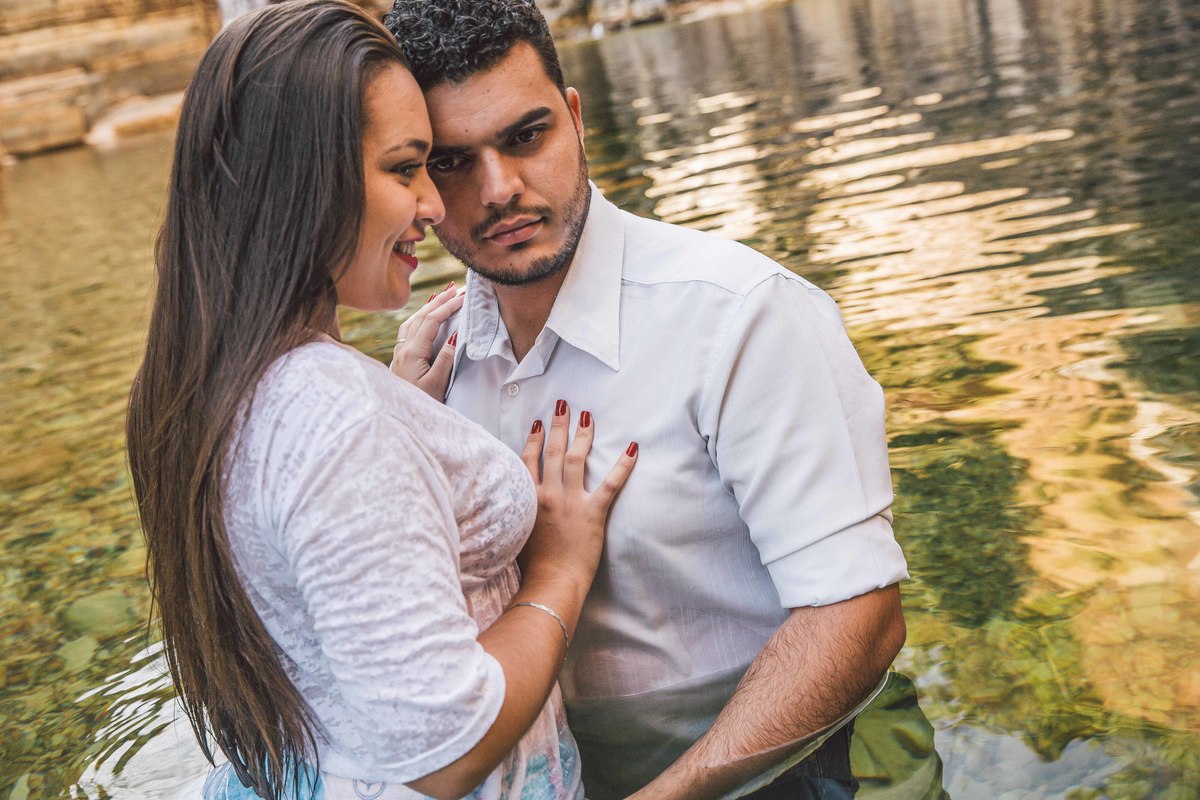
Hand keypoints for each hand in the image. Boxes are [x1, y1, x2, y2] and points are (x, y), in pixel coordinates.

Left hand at [390, 282, 464, 399]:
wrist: (398, 418)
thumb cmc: (421, 404)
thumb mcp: (437, 384)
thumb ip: (445, 359)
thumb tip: (454, 335)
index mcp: (412, 353)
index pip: (431, 322)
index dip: (447, 307)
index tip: (462, 297)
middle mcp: (402, 349)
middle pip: (420, 317)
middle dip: (438, 301)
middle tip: (454, 288)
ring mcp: (399, 353)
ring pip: (412, 321)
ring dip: (427, 307)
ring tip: (441, 297)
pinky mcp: (400, 359)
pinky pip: (408, 330)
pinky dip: (419, 318)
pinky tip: (424, 317)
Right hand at [518, 400, 637, 586]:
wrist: (550, 583)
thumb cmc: (531, 566)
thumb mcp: (515, 532)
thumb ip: (517, 511)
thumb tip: (515, 500)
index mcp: (526, 499)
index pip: (527, 461)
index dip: (533, 441)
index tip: (537, 424)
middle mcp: (547, 494)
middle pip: (552, 452)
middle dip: (558, 426)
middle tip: (563, 406)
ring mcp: (570, 502)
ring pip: (575, 459)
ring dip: (582, 435)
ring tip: (587, 417)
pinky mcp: (592, 513)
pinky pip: (611, 484)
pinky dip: (623, 465)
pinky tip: (632, 449)